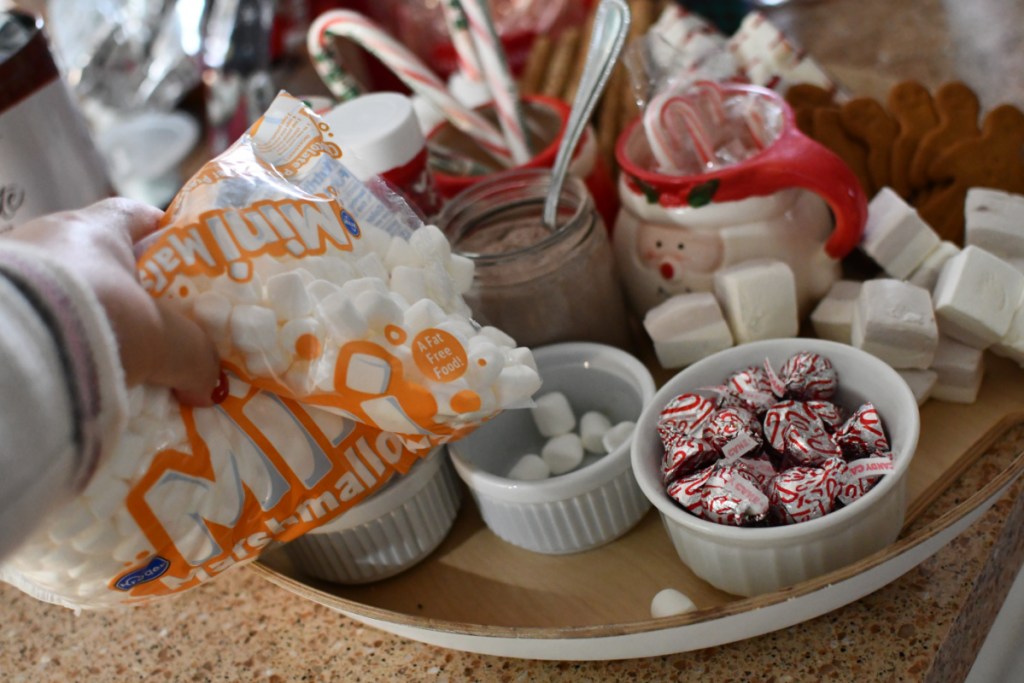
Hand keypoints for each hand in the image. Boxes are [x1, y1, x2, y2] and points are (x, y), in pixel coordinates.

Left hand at [9, 198, 220, 405]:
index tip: (185, 263)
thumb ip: (194, 355)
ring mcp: (14, 271)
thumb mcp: (162, 340)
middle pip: (100, 258)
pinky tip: (76, 371)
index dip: (164, 234)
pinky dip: (59, 342)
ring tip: (116, 360)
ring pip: (66, 291)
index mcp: (95, 228)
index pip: (135, 214)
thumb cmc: (97, 318)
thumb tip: (209, 384)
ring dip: (91, 321)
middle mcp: (48, 239)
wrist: (6, 353)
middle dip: (130, 291)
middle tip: (158, 327)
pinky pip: (38, 320)